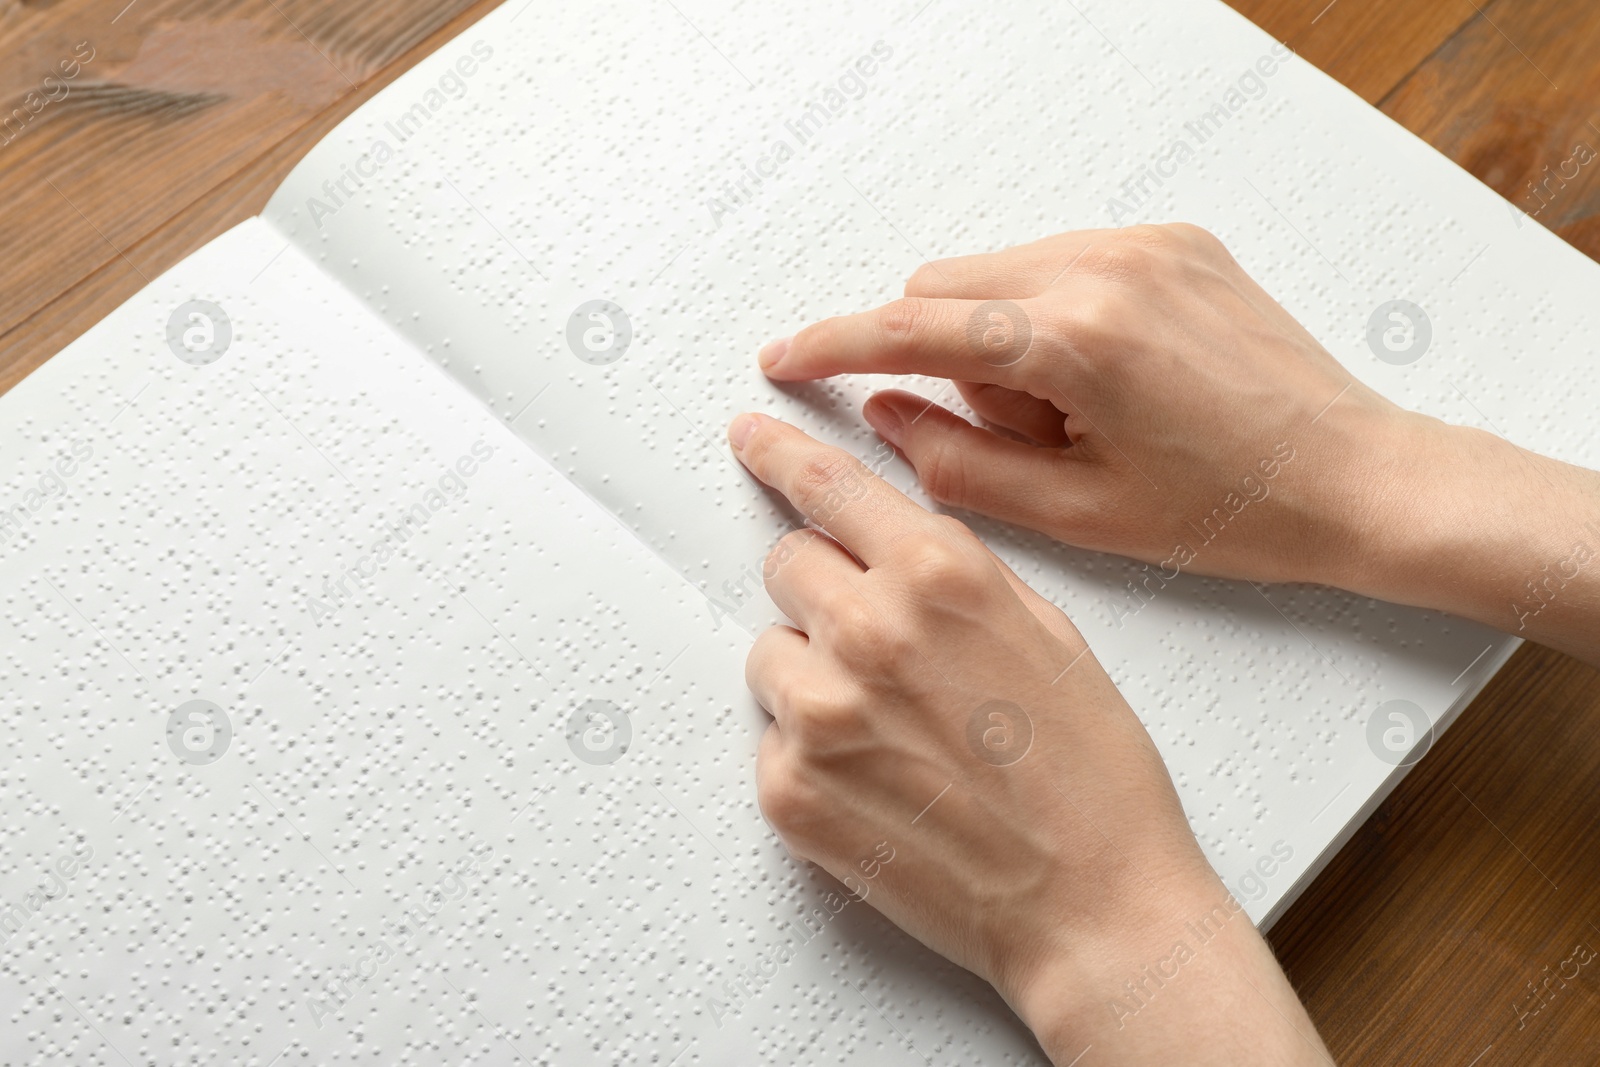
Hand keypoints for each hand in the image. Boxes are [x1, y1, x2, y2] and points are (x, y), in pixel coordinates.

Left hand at [728, 411, 1331, 1064]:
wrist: (1094, 906)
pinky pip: (772, 737)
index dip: (780, 454)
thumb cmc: (1089, 776)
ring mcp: (820, 713)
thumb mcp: (1045, 629)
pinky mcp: (790, 790)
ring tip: (894, 730)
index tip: (750, 437)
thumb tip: (884, 543)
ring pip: (772, 653)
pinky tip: (884, 782)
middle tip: (882, 645)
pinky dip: (812, 753)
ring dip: (814, 674)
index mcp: (940, 575)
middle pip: (788, 565)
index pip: (825, 484)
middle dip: (825, 591)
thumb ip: (952, 572)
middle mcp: (868, 630)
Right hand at [758, 223, 1405, 590]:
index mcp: (1079, 339)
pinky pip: (1061, 263)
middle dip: (942, 359)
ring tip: (1075, 417)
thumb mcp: (1077, 517)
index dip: (835, 347)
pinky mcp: (1175, 243)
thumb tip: (886, 415)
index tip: (786, 359)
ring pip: (1001, 274)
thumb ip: (956, 462)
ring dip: (997, 339)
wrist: (1358, 480)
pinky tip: (1107, 384)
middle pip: (949, 289)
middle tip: (1016, 437)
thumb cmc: (1234, 513)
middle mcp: (1108, 268)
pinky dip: (1048, 316)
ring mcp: (1146, 245)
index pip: (914, 328)